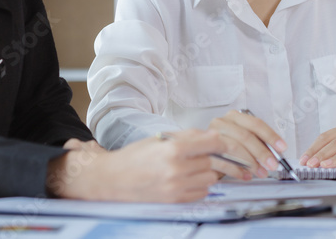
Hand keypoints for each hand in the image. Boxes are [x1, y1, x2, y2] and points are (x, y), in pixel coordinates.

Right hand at [48, 128, 223, 202]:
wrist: (113, 179)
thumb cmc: (135, 156)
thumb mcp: (160, 138)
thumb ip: (188, 135)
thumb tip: (214, 134)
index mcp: (173, 148)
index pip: (212, 144)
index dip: (221, 142)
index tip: (221, 143)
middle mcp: (176, 169)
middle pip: (212, 162)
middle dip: (210, 157)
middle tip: (201, 155)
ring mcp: (176, 187)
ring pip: (210, 179)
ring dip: (205, 172)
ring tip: (191, 167)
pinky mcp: (175, 200)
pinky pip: (202, 193)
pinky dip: (199, 186)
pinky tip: (187, 179)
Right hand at [208, 109, 287, 178]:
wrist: (200, 152)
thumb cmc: (225, 147)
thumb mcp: (242, 140)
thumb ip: (257, 143)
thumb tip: (276, 153)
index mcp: (234, 116)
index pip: (256, 124)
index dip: (270, 136)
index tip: (282, 148)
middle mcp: (222, 122)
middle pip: (246, 136)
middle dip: (262, 152)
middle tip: (272, 165)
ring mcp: (211, 135)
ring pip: (235, 147)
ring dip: (252, 163)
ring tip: (261, 172)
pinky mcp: (204, 149)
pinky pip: (224, 160)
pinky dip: (238, 170)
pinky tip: (246, 175)